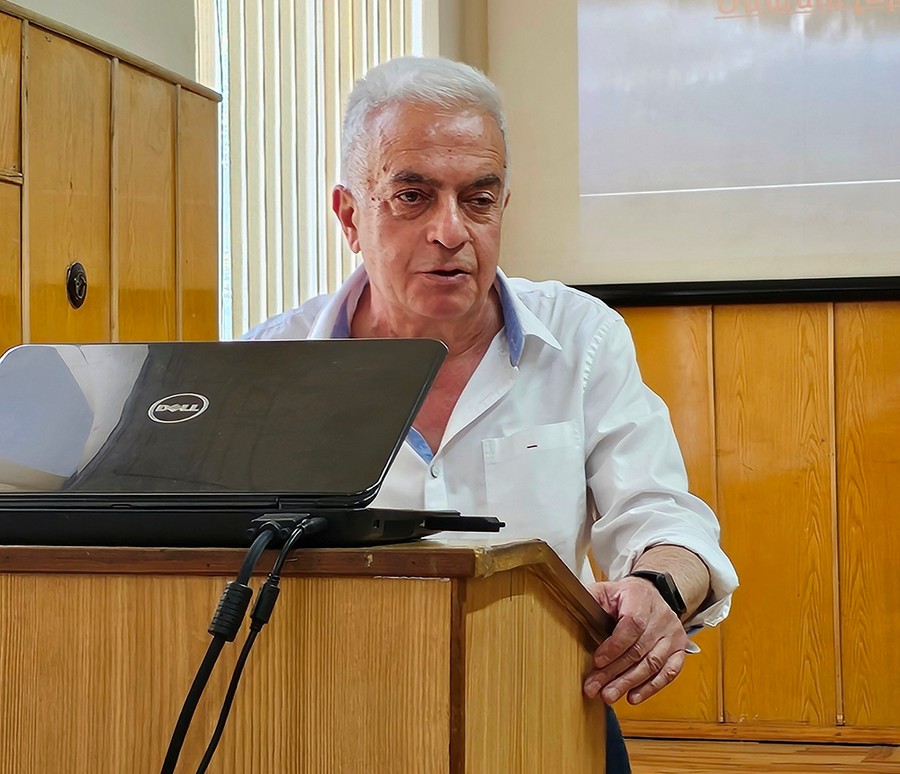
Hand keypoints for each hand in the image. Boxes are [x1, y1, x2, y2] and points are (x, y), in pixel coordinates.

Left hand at [583, 576, 688, 704]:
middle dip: (615, 672)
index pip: (632, 624)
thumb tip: (569, 605)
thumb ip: (590, 598)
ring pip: (653, 663)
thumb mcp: (606, 590)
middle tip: (595, 688)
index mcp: (641, 598)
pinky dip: (651, 687)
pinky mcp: (679, 650)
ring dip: (629, 683)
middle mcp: (661, 617)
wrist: (653, 594)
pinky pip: (669, 672)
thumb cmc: (625, 596)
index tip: (597, 661)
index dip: (614, 646)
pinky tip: (633, 697)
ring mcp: (673, 634)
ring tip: (609, 696)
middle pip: (639, 649)